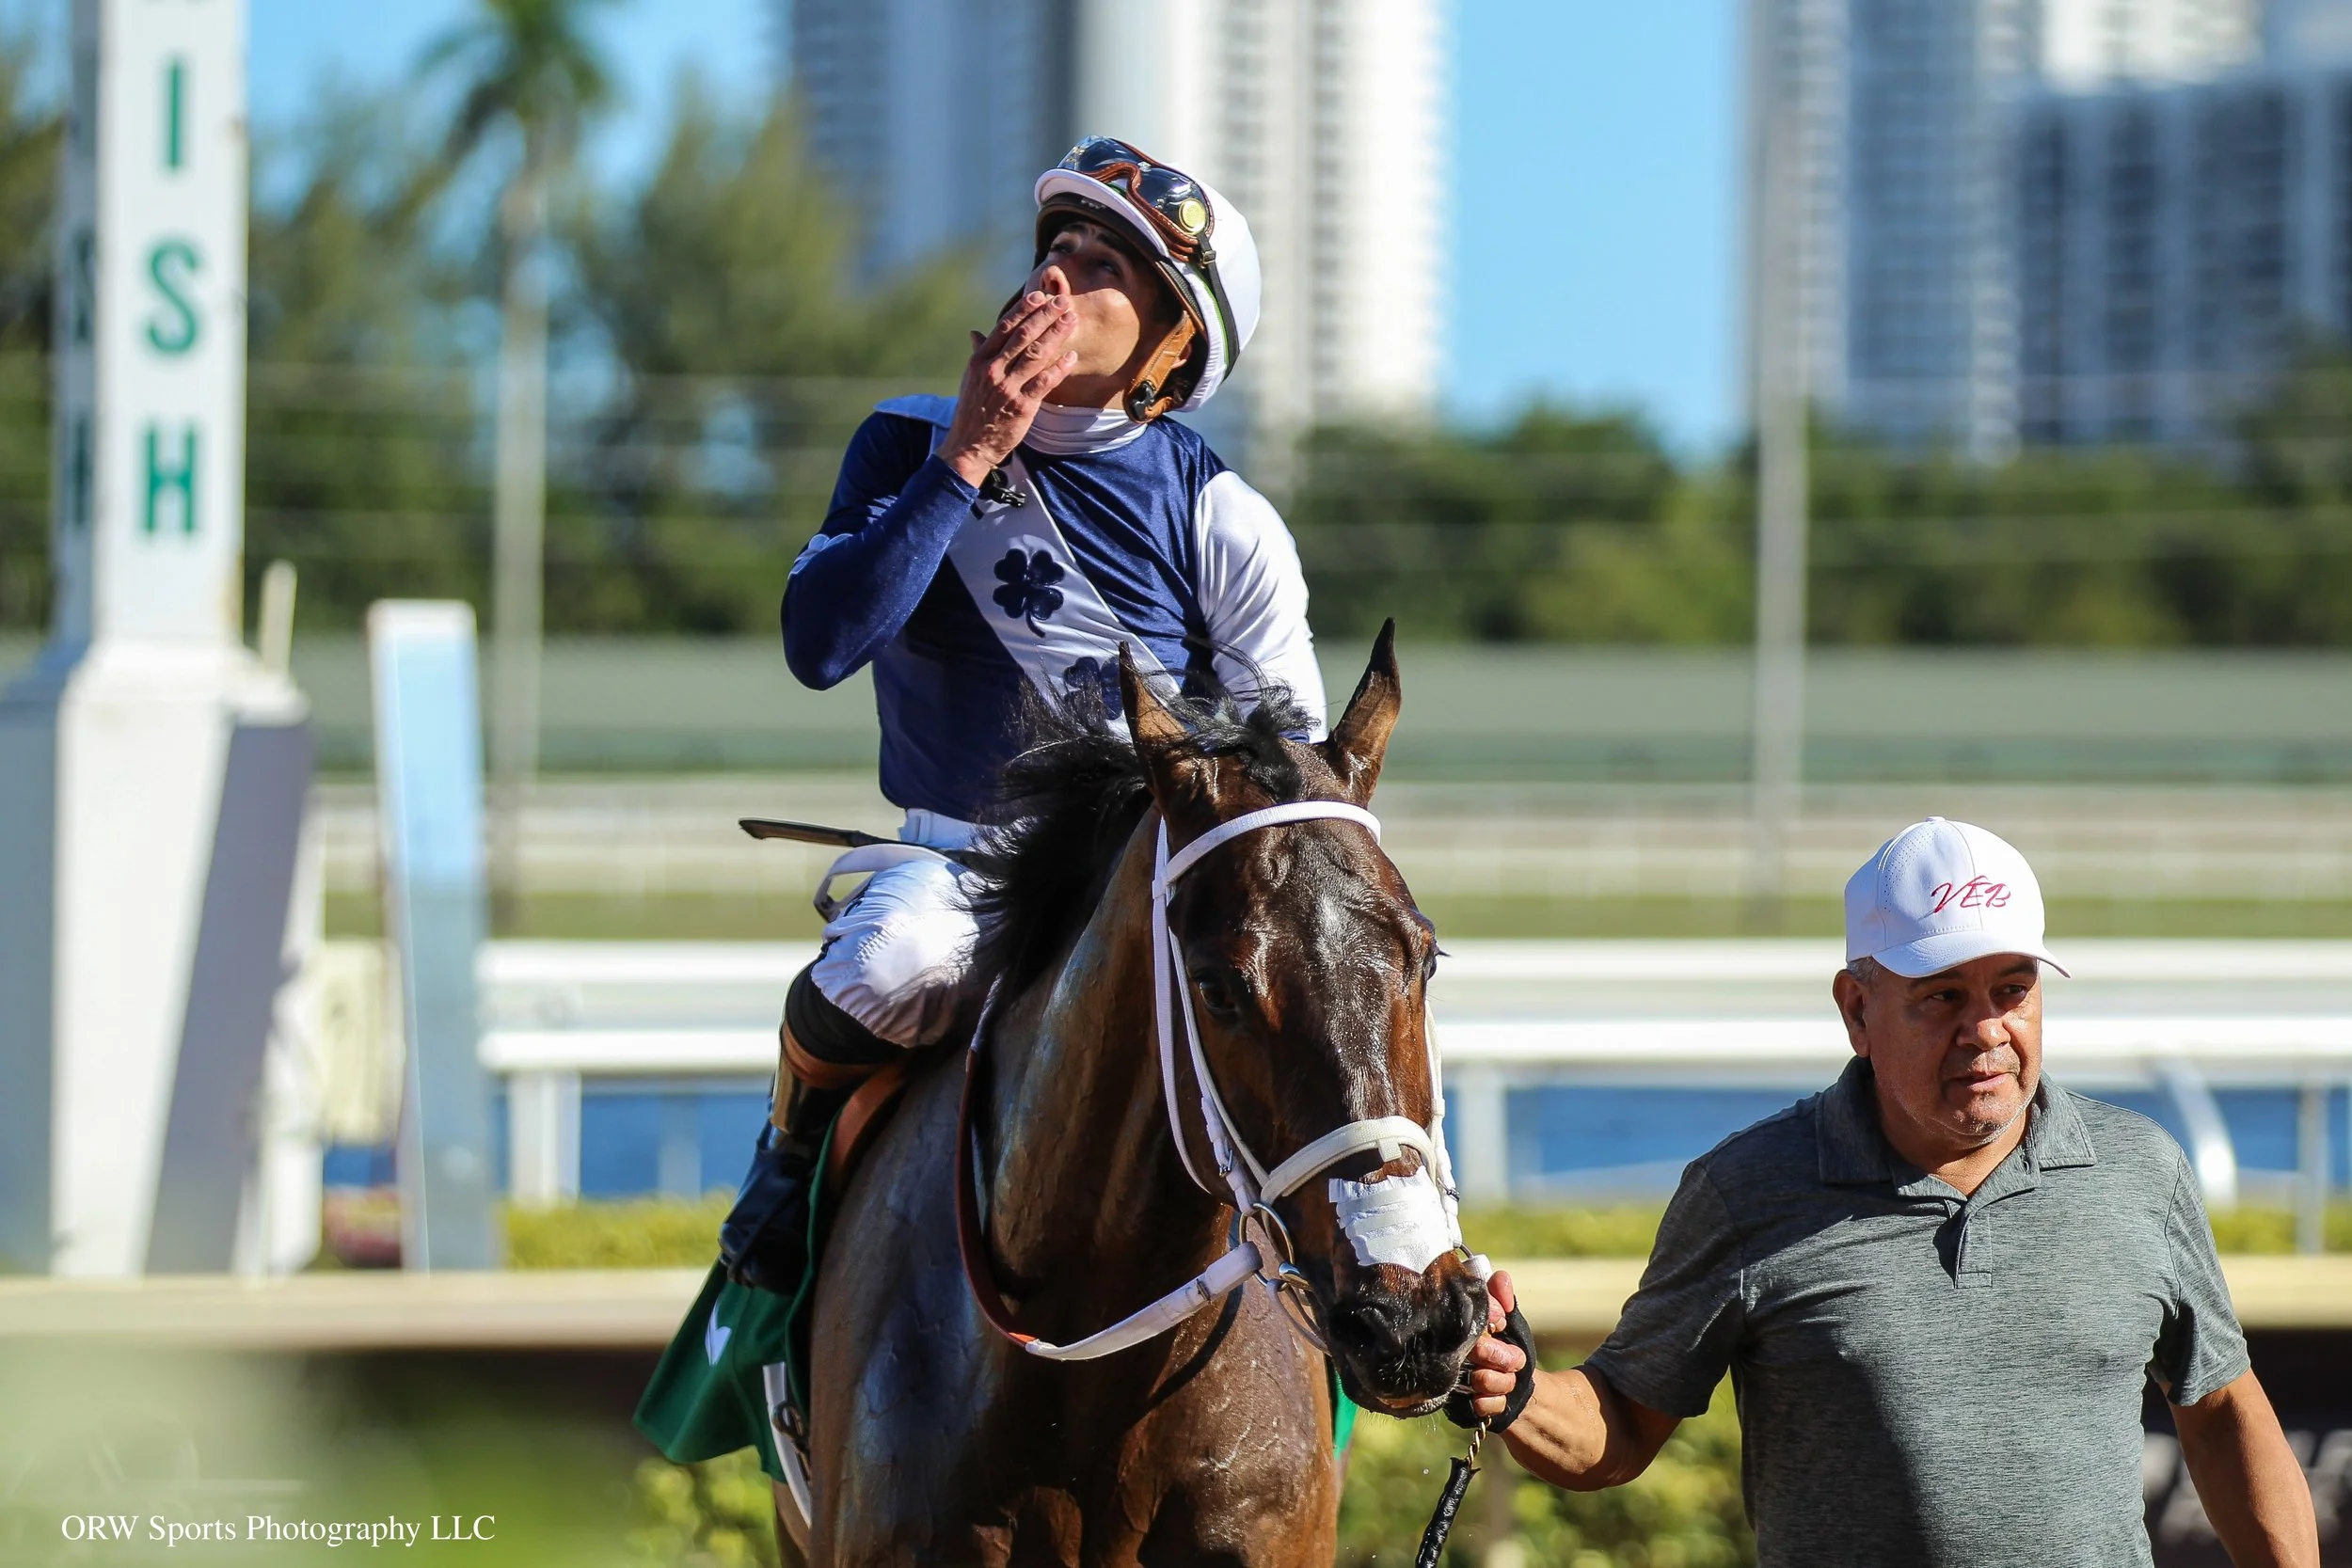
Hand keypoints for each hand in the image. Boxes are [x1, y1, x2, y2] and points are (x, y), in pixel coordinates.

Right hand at [942, 290, 1078, 486]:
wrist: (969, 446)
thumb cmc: (971, 411)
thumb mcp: (970, 379)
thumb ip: (978, 354)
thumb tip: (975, 333)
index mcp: (980, 360)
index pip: (1005, 327)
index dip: (1024, 309)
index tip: (1040, 296)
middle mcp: (993, 370)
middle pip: (1023, 335)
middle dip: (1045, 315)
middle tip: (1063, 301)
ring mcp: (1007, 388)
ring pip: (1036, 354)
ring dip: (1056, 334)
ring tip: (1071, 320)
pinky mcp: (1021, 406)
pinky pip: (1044, 382)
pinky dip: (1059, 367)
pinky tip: (1071, 355)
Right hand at [1462, 1268, 1527, 1422]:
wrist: (1514, 1393)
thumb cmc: (1507, 1350)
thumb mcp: (1509, 1321)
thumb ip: (1503, 1297)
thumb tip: (1501, 1279)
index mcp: (1457, 1326)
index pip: (1468, 1313)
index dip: (1492, 1317)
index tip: (1502, 1324)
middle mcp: (1447, 1349)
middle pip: (1478, 1348)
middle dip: (1503, 1356)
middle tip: (1514, 1360)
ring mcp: (1449, 1379)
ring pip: (1482, 1379)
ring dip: (1504, 1382)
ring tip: (1507, 1380)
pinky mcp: (1455, 1406)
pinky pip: (1482, 1405)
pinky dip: (1498, 1402)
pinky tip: (1498, 1398)